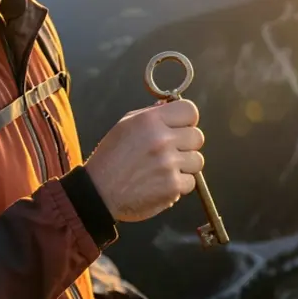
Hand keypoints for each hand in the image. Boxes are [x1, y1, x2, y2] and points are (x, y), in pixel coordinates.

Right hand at [83, 98, 204, 222]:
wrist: (99, 193)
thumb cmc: (111, 158)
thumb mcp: (124, 126)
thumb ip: (150, 114)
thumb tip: (169, 105)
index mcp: (150, 120)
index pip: (190, 111)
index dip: (187, 120)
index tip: (180, 128)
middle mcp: (162, 139)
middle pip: (198, 136)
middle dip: (186, 144)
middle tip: (170, 152)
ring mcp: (169, 164)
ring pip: (197, 160)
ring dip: (184, 166)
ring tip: (164, 169)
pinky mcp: (172, 186)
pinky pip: (191, 181)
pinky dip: (179, 184)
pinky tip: (161, 183)